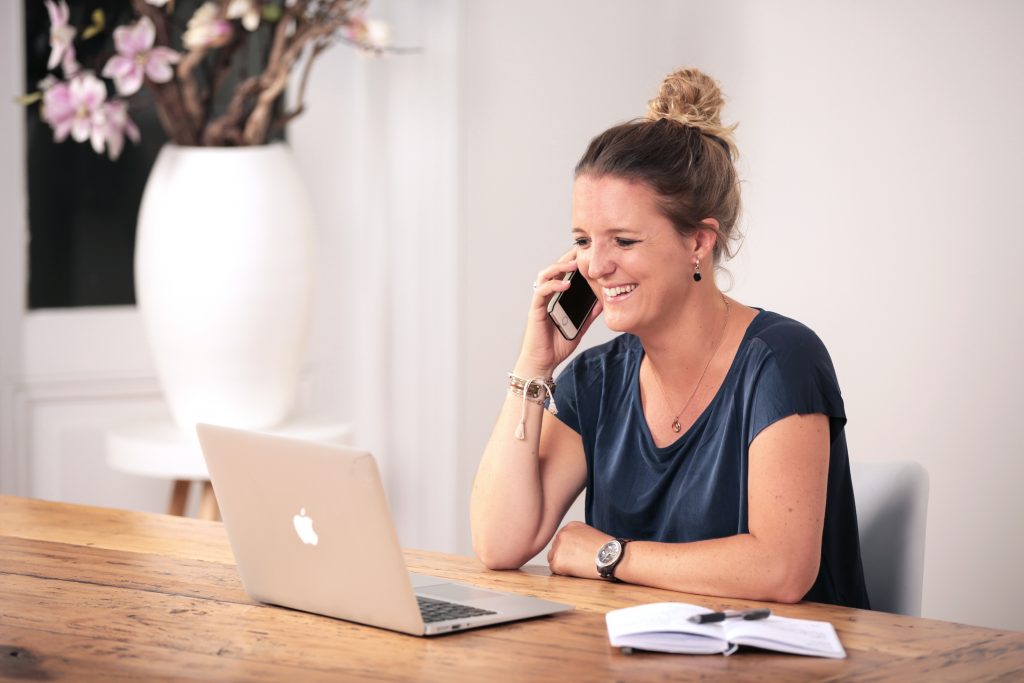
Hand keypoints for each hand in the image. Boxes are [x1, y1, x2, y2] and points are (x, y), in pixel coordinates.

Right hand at [515, 248, 603, 376]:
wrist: (542, 363)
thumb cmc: (556, 346)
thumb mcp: (579, 327)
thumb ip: (589, 314)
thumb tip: (603, 302)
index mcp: (556, 299)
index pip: (564, 275)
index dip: (574, 263)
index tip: (588, 254)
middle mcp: (546, 297)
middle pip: (554, 270)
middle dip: (567, 258)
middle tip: (582, 249)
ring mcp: (540, 302)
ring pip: (545, 276)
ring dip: (559, 268)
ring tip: (574, 264)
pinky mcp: (535, 310)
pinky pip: (542, 292)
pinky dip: (553, 286)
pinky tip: (565, 285)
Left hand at [547, 521, 611, 578]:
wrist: (611, 556)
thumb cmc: (606, 549)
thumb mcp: (590, 535)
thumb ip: (576, 538)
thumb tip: (568, 550)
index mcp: (570, 526)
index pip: (561, 540)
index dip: (569, 550)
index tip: (579, 554)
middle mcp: (561, 534)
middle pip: (555, 548)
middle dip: (564, 556)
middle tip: (579, 562)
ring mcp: (558, 547)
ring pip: (553, 558)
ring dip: (562, 564)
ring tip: (579, 565)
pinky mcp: (557, 561)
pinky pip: (554, 569)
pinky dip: (563, 573)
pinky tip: (577, 570)